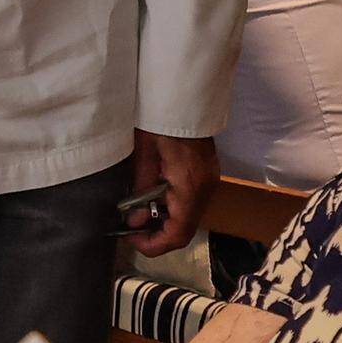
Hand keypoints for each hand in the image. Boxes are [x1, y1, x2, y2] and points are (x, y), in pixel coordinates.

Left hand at [128, 129, 219, 254]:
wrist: (183, 97)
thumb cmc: (159, 123)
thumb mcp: (143, 157)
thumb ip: (140, 193)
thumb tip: (135, 222)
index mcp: (189, 187)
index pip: (177, 234)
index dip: (154, 245)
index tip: (131, 238)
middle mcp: (205, 190)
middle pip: (186, 231)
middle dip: (159, 236)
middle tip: (134, 230)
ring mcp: (210, 182)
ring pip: (190, 218)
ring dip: (167, 222)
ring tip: (141, 211)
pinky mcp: (209, 175)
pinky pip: (193, 203)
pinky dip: (175, 208)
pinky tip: (157, 198)